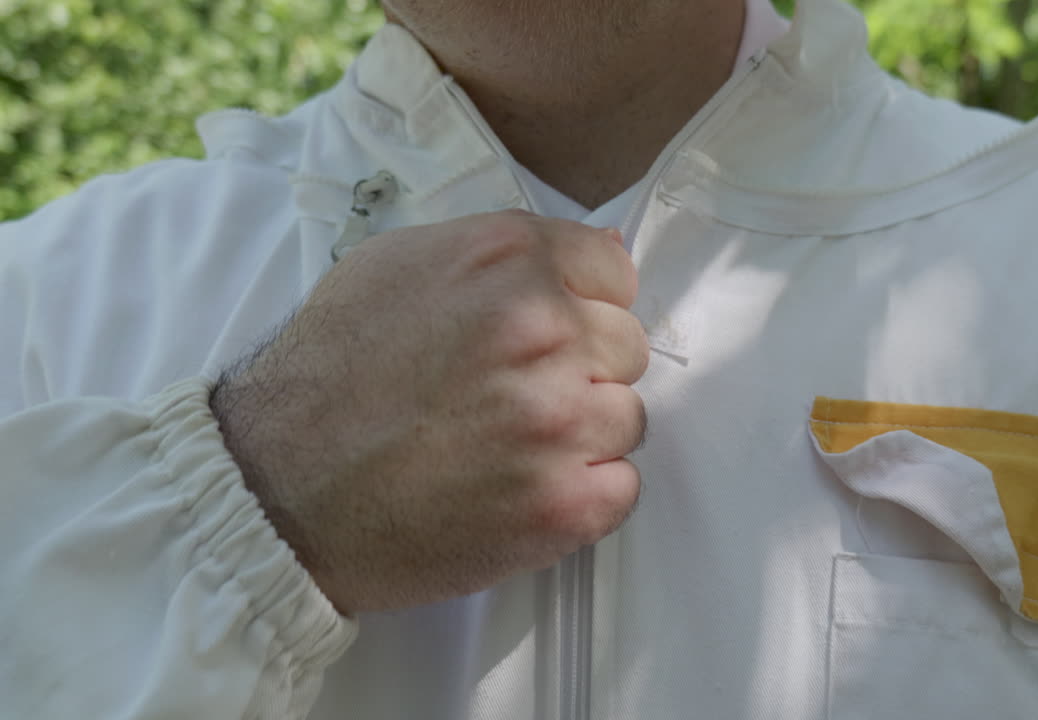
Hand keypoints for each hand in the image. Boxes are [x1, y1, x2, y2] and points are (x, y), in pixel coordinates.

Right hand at [209, 210, 647, 613]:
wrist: (277, 490)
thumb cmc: (330, 373)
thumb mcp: (398, 266)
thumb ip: (505, 252)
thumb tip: (603, 248)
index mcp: (507, 262)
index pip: (614, 272)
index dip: (581, 306)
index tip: (546, 336)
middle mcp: (543, 332)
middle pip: (626, 346)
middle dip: (581, 370)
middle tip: (511, 398)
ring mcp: (557, 421)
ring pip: (627, 418)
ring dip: (582, 435)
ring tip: (509, 448)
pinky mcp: (561, 505)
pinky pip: (622, 488)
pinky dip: (584, 496)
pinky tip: (522, 492)